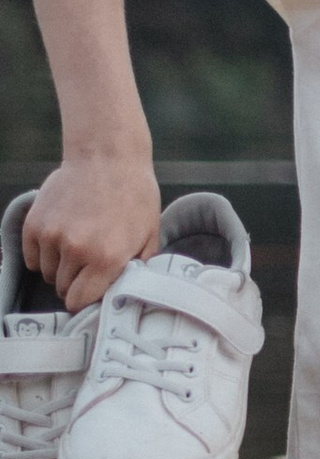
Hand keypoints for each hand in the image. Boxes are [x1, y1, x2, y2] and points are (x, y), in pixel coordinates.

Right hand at [19, 154, 161, 310]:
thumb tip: (126, 295)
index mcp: (107, 259)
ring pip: (47, 273)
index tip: (90, 294)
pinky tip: (59, 240)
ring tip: (76, 248)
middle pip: (63, 289)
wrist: (107, 156)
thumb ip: (137, 269)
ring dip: (59, 268)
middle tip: (87, 267)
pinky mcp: (35, 223)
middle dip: (75, 283)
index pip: (81, 301)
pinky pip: (32, 257)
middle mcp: (76, 250)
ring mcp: (52, 236)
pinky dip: (42, 255)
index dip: (86, 301)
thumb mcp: (149, 235)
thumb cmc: (133, 195)